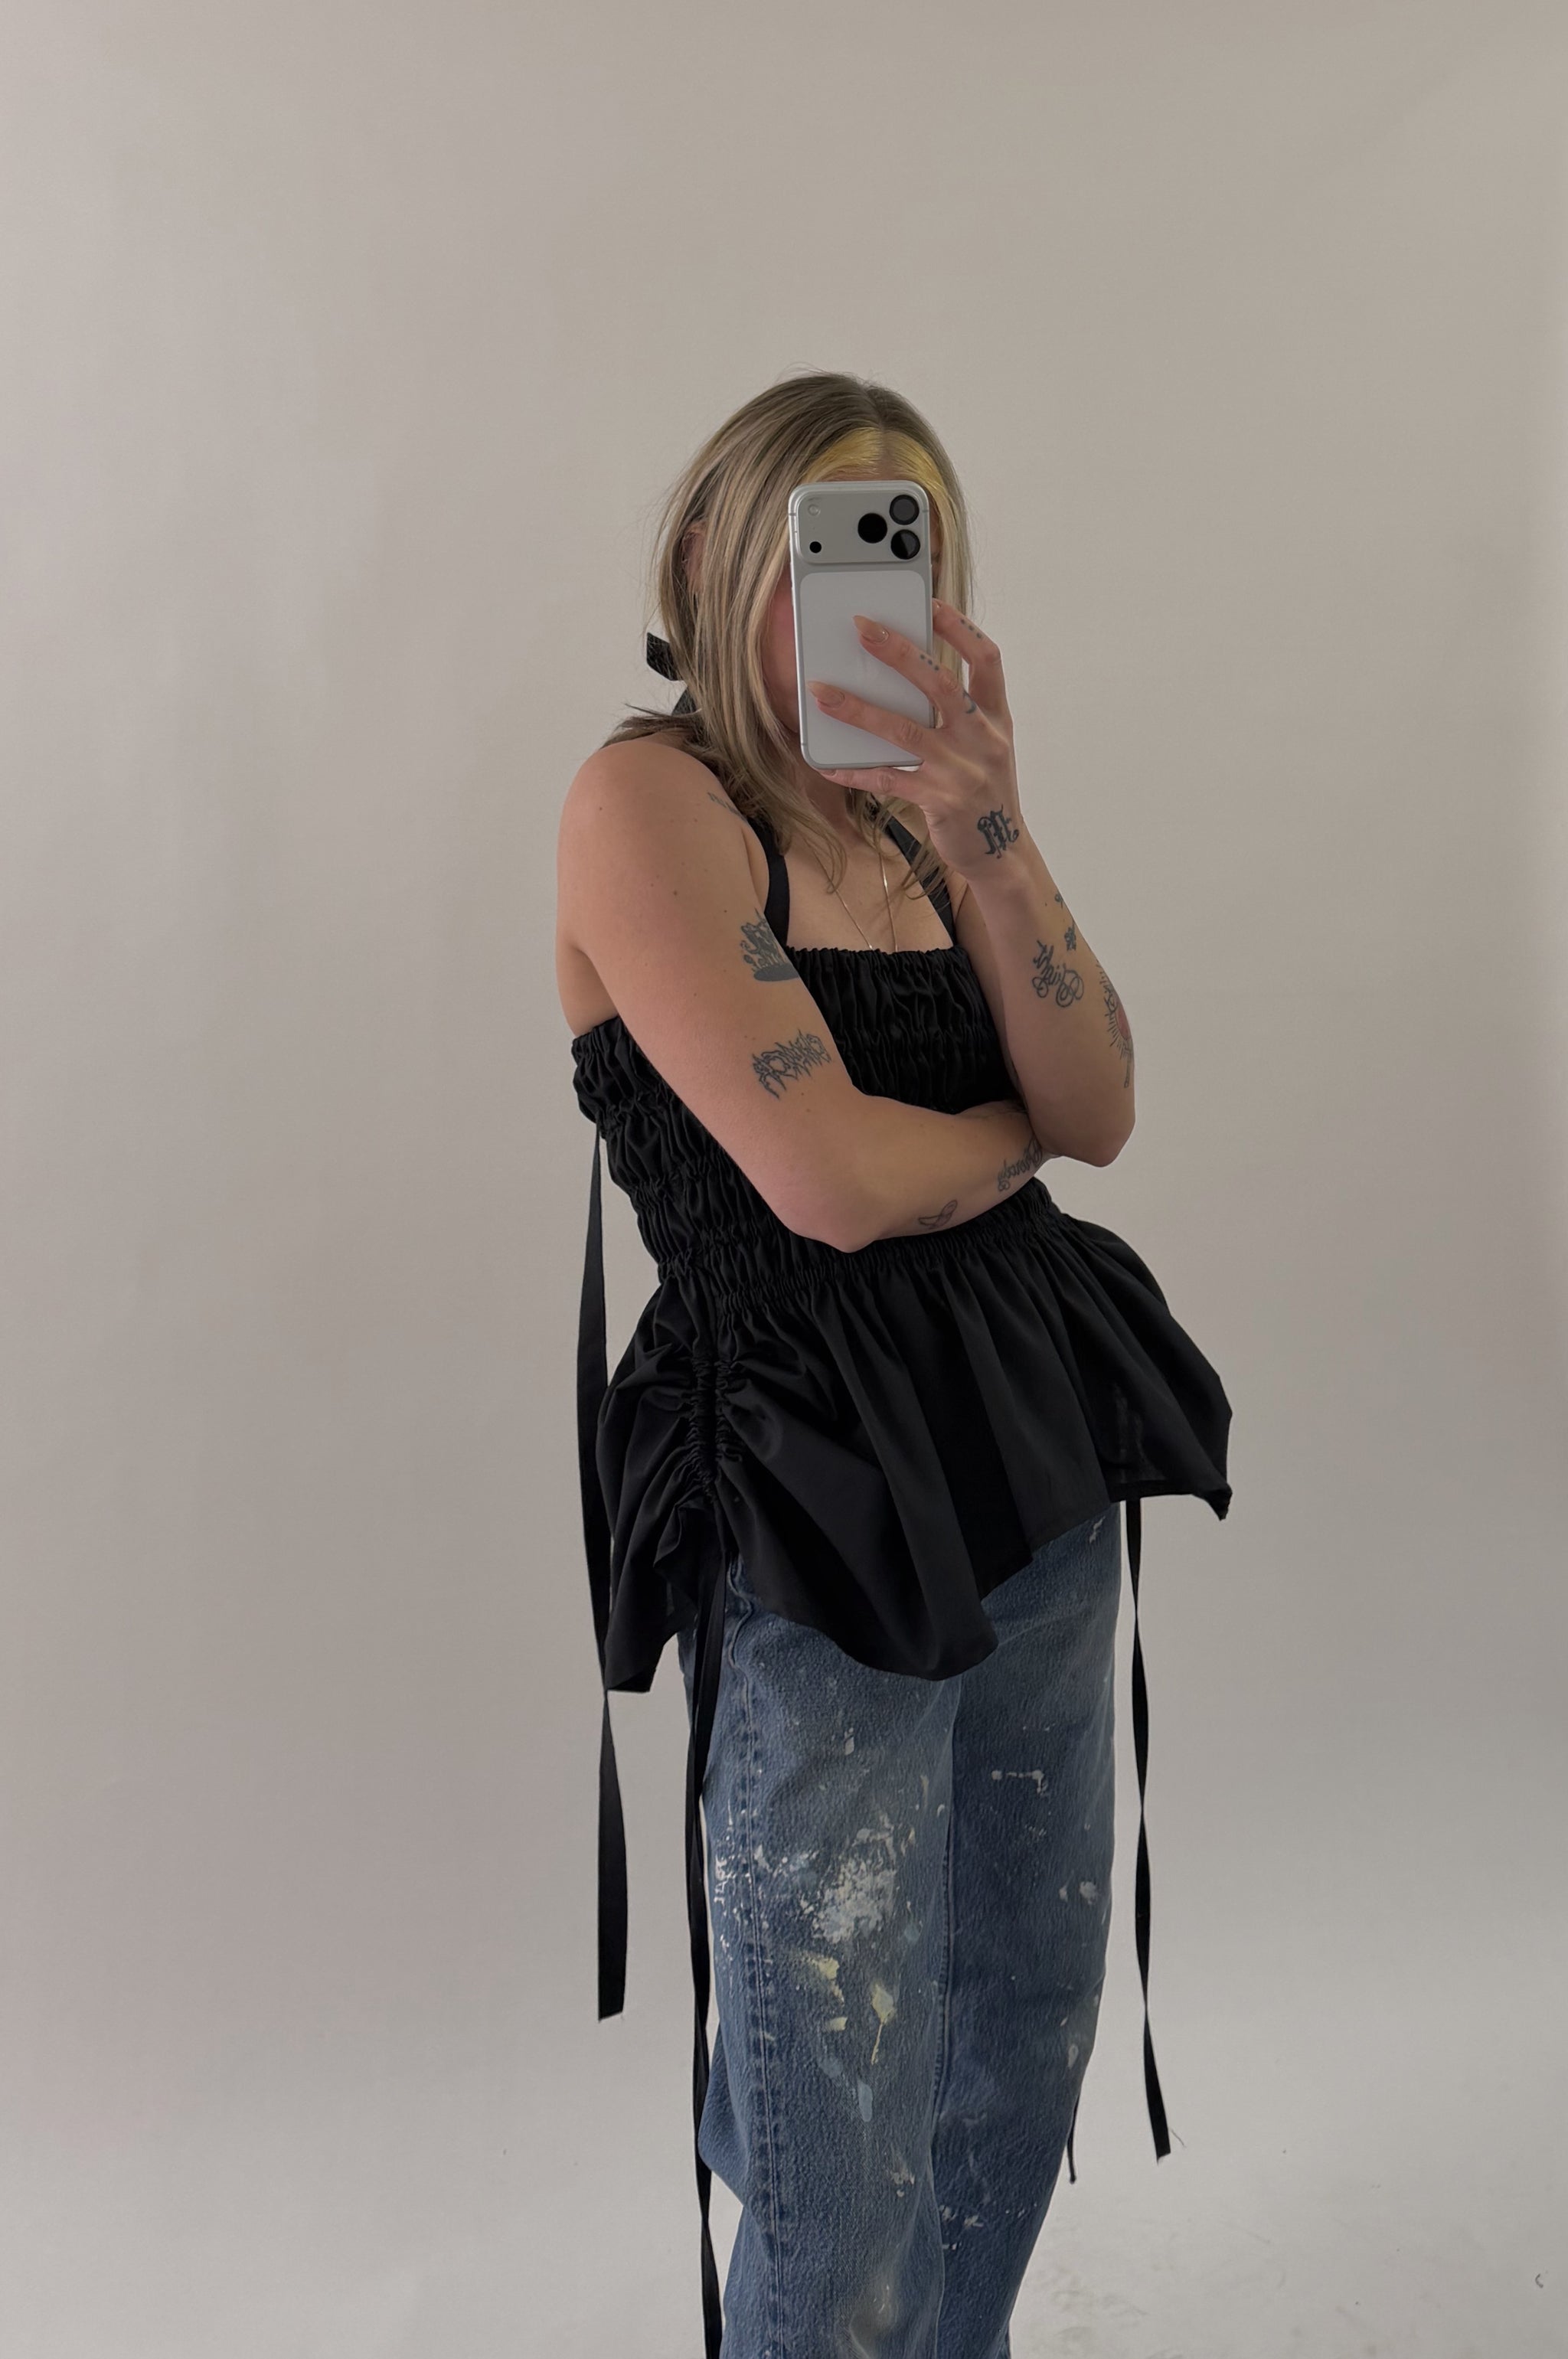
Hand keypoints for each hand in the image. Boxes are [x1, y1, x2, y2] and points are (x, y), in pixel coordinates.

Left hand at [805, 599, 1020, 880]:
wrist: (1000, 851)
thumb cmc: (985, 791)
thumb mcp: (987, 746)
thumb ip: (960, 713)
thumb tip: (907, 679)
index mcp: (997, 718)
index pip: (987, 660)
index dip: (961, 628)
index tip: (931, 602)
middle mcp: (982, 739)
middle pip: (940, 683)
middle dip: (900, 652)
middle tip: (863, 627)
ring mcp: (961, 770)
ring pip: (904, 729)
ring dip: (859, 709)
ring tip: (822, 693)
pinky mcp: (939, 800)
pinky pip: (888, 779)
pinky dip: (856, 772)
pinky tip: (829, 766)